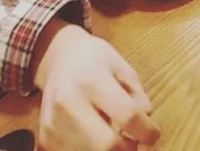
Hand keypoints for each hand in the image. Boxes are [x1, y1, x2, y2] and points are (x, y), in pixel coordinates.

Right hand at [32, 19, 159, 149]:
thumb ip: (137, 97)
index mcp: (92, 80)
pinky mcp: (46, 139)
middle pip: (107, 145)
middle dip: (127, 148)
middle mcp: (69, 103)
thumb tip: (145, 126)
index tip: (154, 135)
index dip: (146, 130)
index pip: (127, 115)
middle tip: (133, 141)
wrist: (59, 59)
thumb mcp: (123, 68)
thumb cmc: (96, 60)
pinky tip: (96, 137)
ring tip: (115, 137)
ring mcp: (54, 124)